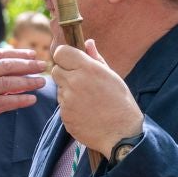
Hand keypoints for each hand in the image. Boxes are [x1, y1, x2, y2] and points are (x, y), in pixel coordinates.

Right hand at [0, 48, 45, 142]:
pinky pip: (1, 103)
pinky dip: (18, 100)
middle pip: (5, 66)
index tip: (29, 53)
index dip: (15, 53)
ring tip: (41, 82)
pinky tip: (30, 100)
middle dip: (27, 64)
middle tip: (42, 64)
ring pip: (6, 83)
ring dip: (27, 82)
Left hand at [50, 40, 143, 154]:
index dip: (65, 56)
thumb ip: (96, 58)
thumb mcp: (111, 76)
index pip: (61, 52)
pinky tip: (86, 112)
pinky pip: (62, 106)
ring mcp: (68, 100)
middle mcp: (75, 82)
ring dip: (68, 92)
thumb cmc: (120, 102)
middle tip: (80, 82)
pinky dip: (70, 107)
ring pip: (59, 89)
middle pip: (56, 70)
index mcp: (88, 68)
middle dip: (65, 74)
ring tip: (88, 101)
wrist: (121, 133)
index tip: (71, 61)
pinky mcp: (64, 115)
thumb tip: (88, 42)